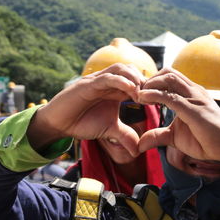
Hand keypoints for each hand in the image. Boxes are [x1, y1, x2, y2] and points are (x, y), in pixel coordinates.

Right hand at [27, 64, 145, 155]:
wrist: (59, 124)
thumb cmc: (82, 122)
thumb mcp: (109, 130)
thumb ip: (124, 135)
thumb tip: (138, 151)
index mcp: (115, 89)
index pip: (136, 80)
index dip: (149, 87)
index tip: (160, 99)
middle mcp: (107, 82)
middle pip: (131, 69)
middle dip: (144, 80)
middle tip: (153, 94)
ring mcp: (97, 81)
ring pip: (120, 69)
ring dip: (134, 77)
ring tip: (143, 92)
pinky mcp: (87, 84)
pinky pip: (106, 78)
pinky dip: (120, 81)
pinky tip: (131, 90)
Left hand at [137, 68, 219, 167]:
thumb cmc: (206, 141)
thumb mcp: (175, 137)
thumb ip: (158, 136)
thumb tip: (140, 144)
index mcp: (191, 93)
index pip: (169, 77)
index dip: (151, 82)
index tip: (138, 94)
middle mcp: (194, 91)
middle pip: (167, 72)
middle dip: (148, 80)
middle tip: (135, 93)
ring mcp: (196, 98)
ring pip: (168, 78)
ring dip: (149, 84)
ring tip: (138, 96)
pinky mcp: (195, 109)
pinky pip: (171, 96)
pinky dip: (153, 95)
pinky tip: (142, 99)